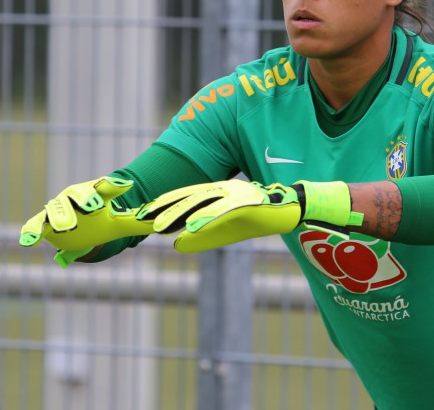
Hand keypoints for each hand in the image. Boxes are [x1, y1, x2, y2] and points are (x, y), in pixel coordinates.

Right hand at [19, 176, 152, 266]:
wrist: (76, 225)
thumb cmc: (100, 220)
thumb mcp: (121, 223)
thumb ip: (139, 221)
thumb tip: (164, 224)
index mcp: (95, 194)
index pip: (105, 187)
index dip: (114, 186)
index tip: (126, 185)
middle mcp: (74, 198)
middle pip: (79, 195)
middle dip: (85, 199)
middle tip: (94, 205)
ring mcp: (57, 209)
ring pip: (58, 210)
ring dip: (61, 217)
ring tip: (67, 227)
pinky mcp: (42, 224)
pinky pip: (35, 226)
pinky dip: (31, 232)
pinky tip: (28, 241)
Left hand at [136, 178, 363, 252]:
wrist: (290, 209)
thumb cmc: (257, 218)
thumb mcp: (225, 231)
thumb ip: (203, 237)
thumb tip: (176, 245)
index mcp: (216, 193)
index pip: (184, 197)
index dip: (163, 204)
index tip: (143, 213)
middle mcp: (222, 189)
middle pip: (188, 196)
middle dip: (164, 206)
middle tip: (142, 217)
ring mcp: (234, 194)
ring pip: (201, 201)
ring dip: (179, 212)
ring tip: (160, 224)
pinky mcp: (247, 202)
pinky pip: (223, 210)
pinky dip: (206, 217)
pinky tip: (192, 226)